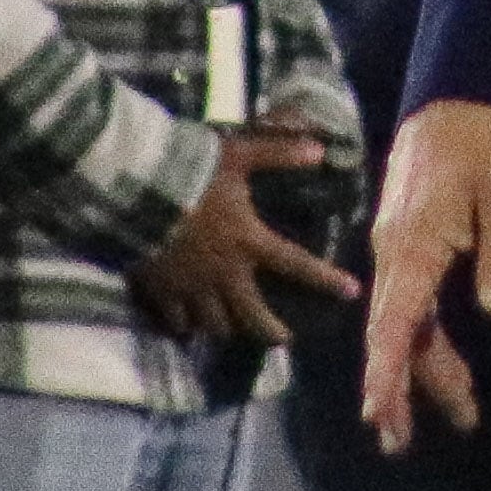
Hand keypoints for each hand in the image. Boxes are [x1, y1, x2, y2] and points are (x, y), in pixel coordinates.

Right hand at [129, 125, 362, 346]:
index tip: (351, 292)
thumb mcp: (239, 156)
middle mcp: (225, 273)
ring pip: (215, 324)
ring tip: (232, 332)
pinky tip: (186, 329)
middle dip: (270, 332)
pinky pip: (176, 321)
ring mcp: (192, 287)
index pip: (296, 264)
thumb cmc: (191, 175)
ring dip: (226, 329)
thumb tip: (320, 150)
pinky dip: (184, 326)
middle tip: (283, 340)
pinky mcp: (161, 292)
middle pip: (252, 314)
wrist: (138, 194)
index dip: (325, 279)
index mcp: (248, 242)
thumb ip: (278, 154)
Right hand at [362, 100, 490, 453]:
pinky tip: (446, 363)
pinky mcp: (408, 243)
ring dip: (421, 369)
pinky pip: (411, 302)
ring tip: (454, 415)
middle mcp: (395, 254)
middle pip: (392, 333)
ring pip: (404, 322)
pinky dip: (425, 339)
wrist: (457, 95)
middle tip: (401, 444)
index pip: (395, 322)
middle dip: (397, 389)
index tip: (379, 415)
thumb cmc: (486, 144)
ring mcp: (397, 249)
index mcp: (415, 246)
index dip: (387, 372)